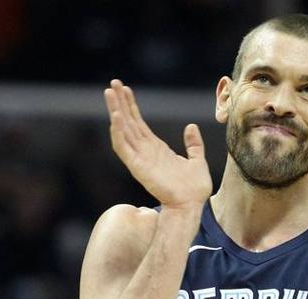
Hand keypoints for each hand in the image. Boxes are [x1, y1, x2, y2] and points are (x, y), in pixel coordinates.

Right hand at [104, 79, 211, 209]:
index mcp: (156, 149)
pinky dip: (118, 132)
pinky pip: (123, 147)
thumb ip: (194, 144)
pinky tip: (116, 116)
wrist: (192, 205)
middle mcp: (145, 151)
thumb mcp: (197, 159)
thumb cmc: (194, 188)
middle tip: (112, 84)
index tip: (125, 89)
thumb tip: (190, 126)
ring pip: (122, 131)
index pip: (139, 123)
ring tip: (109, 93)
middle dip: (120, 103)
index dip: (131, 106)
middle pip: (128, 122)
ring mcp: (139, 159)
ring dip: (115, 112)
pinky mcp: (137, 167)